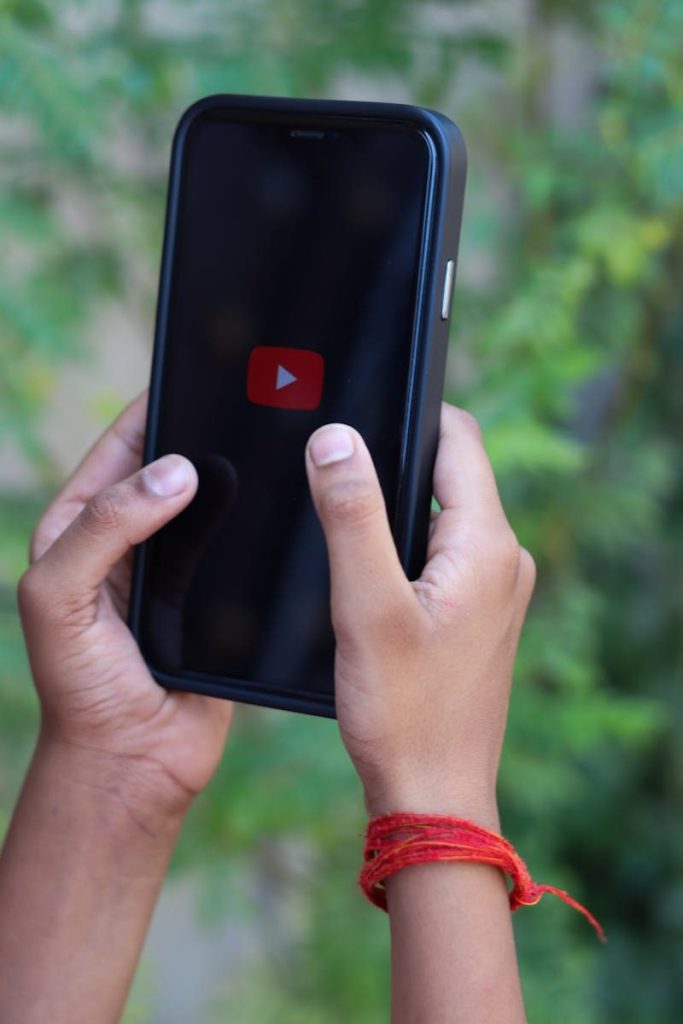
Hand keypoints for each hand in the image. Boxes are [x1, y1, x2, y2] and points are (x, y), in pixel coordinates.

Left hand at [17, 392, 232, 819]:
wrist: (131, 759)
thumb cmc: (79, 683)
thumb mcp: (61, 595)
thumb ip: (106, 527)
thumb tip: (174, 472)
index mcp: (79, 525)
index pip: (121, 447)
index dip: (154, 407)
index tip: (197, 370)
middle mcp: (128, 538)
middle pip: (171, 465)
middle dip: (203, 431)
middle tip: (250, 397)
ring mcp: (173, 565)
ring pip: (211, 500)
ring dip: (234, 473)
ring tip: (271, 436)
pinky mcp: (213, 593)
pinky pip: (237, 544)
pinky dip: (254, 520)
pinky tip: (281, 499)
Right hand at [305, 404, 534, 825]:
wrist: (434, 795)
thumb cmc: (404, 711)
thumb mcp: (365, 605)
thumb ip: (351, 515)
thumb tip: (336, 439)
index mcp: (487, 544)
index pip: (458, 439)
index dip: (407, 414)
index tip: (356, 414)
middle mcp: (504, 558)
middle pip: (450, 473)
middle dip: (393, 462)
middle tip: (334, 474)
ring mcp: (497, 588)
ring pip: (443, 515)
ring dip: (396, 509)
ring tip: (343, 525)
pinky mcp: (481, 613)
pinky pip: (444, 553)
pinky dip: (407, 547)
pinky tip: (369, 577)